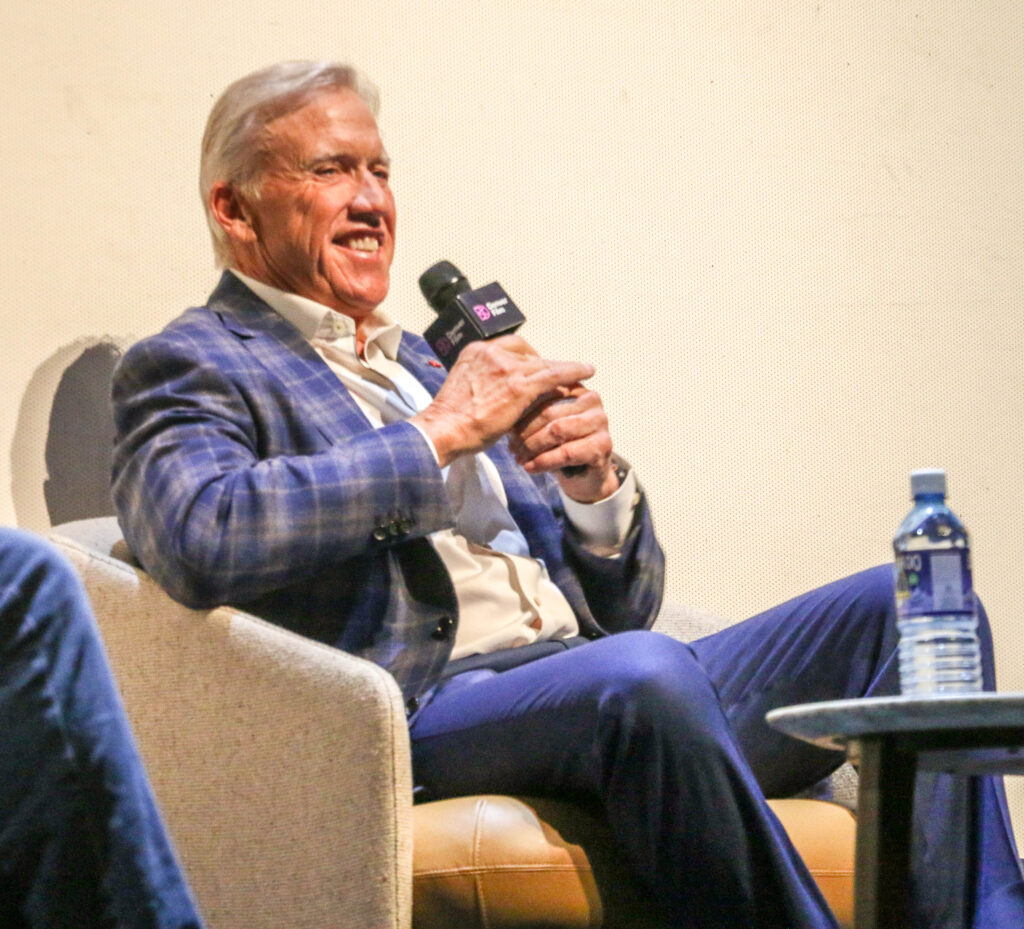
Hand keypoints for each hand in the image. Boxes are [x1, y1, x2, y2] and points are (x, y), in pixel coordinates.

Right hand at [412, 336, 595, 466]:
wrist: (443, 430)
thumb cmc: (450, 420)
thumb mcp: (465, 390)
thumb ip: (482, 382)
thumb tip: (498, 392)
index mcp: (475, 352)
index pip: (509, 346)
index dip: (525, 357)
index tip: (534, 366)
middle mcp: (491, 353)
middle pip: (528, 352)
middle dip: (543, 364)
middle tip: (555, 376)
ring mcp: (507, 367)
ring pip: (543, 363)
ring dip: (562, 368)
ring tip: (581, 371)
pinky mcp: (520, 385)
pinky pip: (554, 374)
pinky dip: (573, 371)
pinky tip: (587, 372)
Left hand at [509, 384, 619, 501]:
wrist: (582, 474)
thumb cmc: (557, 443)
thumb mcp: (540, 422)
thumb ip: (527, 408)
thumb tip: (501, 403)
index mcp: (573, 386)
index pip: (542, 391)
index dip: (521, 410)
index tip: (504, 426)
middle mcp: (591, 398)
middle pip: (548, 410)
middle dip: (525, 431)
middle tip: (511, 446)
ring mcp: (600, 420)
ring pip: (557, 430)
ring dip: (533, 447)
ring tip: (518, 457)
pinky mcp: (603, 444)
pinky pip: (567, 452)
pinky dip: (544, 462)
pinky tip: (531, 468)